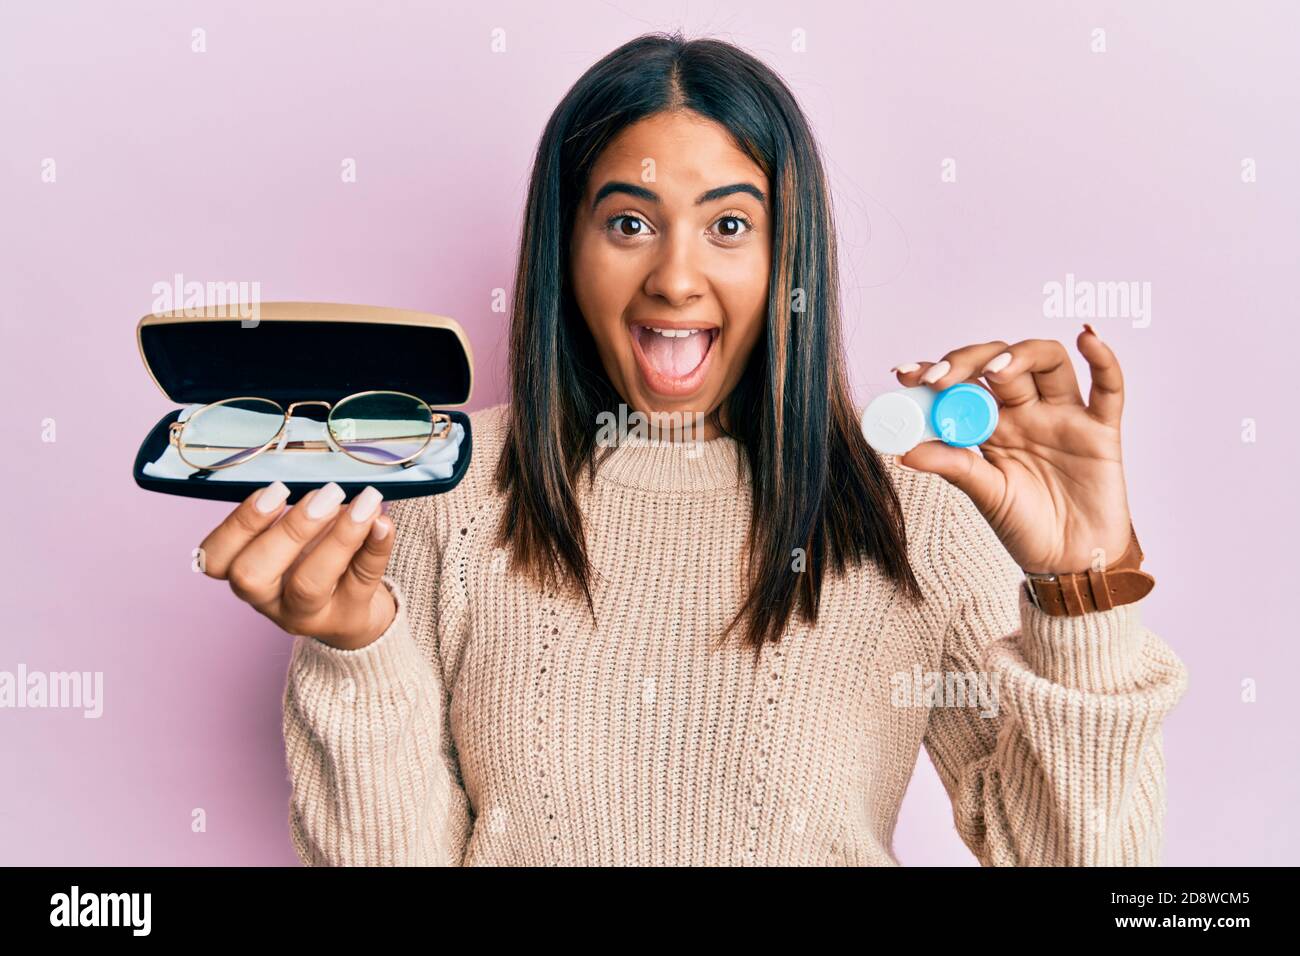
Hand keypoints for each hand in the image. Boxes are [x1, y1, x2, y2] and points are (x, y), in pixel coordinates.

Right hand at [197, 481, 398, 649]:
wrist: (352, 611)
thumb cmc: (315, 561)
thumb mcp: (295, 538)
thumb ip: (299, 511)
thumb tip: (324, 482)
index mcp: (246, 574)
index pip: (215, 560)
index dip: (236, 526)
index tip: (273, 492)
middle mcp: (269, 600)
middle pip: (252, 575)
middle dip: (286, 529)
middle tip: (324, 495)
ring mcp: (308, 614)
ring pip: (307, 585)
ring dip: (336, 537)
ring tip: (363, 504)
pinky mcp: (349, 616)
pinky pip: (362, 580)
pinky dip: (376, 547)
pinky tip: (384, 522)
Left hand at [892, 325, 1132, 574]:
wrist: (1072, 565)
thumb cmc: (1026, 529)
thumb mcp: (984, 495)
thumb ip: (952, 466)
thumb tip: (902, 450)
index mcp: (990, 425)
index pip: (961, 383)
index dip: (934, 372)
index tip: (905, 374)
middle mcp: (1025, 411)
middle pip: (999, 361)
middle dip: (968, 361)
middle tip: (941, 378)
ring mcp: (1063, 416)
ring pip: (1047, 362)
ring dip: (1021, 355)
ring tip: (996, 370)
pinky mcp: (1101, 430)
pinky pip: (1108, 387)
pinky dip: (1103, 360)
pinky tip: (1086, 339)